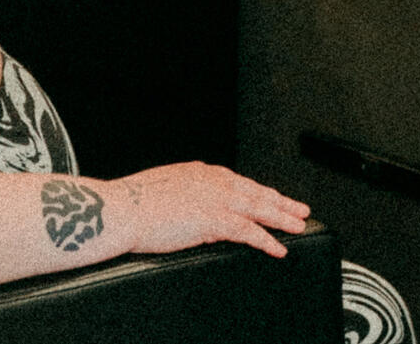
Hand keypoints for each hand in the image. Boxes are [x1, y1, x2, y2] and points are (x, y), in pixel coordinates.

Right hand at [109, 163, 309, 258]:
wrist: (120, 210)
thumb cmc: (131, 204)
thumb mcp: (161, 192)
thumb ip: (183, 198)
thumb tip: (193, 214)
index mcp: (196, 173)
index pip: (236, 181)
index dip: (257, 190)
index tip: (271, 195)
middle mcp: (209, 181)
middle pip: (254, 191)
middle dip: (279, 200)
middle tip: (299, 208)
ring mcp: (213, 199)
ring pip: (258, 208)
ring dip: (281, 218)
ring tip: (298, 225)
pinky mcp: (213, 219)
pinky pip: (249, 231)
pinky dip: (266, 240)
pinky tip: (278, 247)